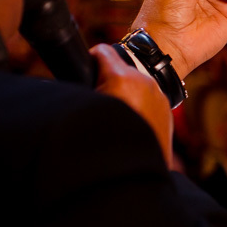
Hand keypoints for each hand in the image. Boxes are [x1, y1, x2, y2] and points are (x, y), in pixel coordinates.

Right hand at [91, 44, 173, 167]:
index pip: (103, 52)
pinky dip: (138, 105)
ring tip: (113, 116)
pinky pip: (148, 98)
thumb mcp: (88, 110)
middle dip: (107, 80)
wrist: (138, 174)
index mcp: (122, 79)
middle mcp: (144, 83)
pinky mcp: (166, 110)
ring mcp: (159, 96)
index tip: (84, 70)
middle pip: (119, 69)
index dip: (90, 60)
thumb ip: (81, 95)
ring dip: (124, 94)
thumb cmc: (106, 144)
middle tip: (97, 101)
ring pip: (135, 84)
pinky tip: (129, 123)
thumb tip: (60, 91)